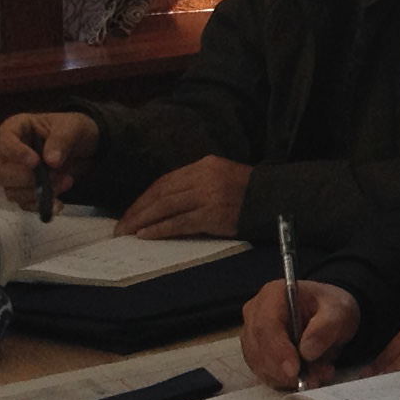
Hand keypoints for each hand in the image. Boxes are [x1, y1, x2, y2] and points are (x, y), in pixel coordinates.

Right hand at [0, 111, 97, 206]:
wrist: (86, 149)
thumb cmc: (73, 130)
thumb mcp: (73, 127)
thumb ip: (62, 140)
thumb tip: (51, 161)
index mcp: (16, 128)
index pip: (2, 140)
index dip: (15, 152)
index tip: (35, 162)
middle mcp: (9, 152)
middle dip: (25, 179)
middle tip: (54, 175)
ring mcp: (14, 173)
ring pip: (10, 191)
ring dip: (37, 192)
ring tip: (66, 181)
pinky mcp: (24, 190)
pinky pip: (23, 203)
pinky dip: (39, 205)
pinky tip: (57, 203)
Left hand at [116, 154, 253, 238]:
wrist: (278, 199)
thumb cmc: (249, 193)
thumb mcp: (221, 177)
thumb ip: (196, 184)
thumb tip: (165, 203)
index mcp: (205, 165)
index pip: (166, 181)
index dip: (144, 198)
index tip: (131, 211)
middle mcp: (204, 177)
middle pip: (161, 193)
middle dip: (138, 210)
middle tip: (121, 226)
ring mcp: (209, 195)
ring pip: (166, 207)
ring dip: (143, 221)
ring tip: (128, 232)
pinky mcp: (213, 214)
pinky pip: (179, 222)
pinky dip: (160, 229)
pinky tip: (147, 234)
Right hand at [243, 279, 360, 388]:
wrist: (330, 314)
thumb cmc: (331, 307)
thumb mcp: (339, 312)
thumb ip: (325, 328)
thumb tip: (307, 352)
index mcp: (273, 295)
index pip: (266, 326)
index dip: (278, 350)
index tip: (294, 370)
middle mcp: (256, 313)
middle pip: (258, 348)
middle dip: (283, 370)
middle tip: (312, 379)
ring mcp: (252, 334)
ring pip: (259, 364)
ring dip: (286, 377)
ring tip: (317, 375)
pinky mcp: (256, 352)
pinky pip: (264, 372)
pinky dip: (285, 380)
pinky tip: (308, 376)